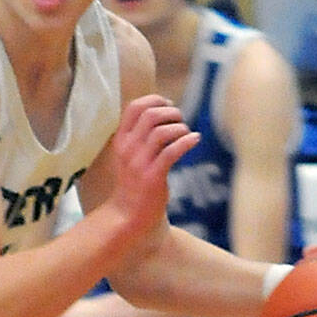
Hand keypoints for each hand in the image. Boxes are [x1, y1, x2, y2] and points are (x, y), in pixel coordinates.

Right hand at [109, 94, 199, 237]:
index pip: (135, 107)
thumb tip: (166, 110)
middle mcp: (128, 149)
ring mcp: (139, 164)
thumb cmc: (135, 183)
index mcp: (121, 140)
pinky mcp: (153, 177)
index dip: (155, 100)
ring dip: (180, 128)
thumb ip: (142, 135)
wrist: (128, 216)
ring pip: (162, 131)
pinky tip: (195, 140)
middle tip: (181, 122)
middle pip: (150, 115)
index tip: (169, 106)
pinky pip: (172, 152)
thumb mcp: (131, 155)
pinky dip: (187, 141)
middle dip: (171, 112)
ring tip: (187, 134)